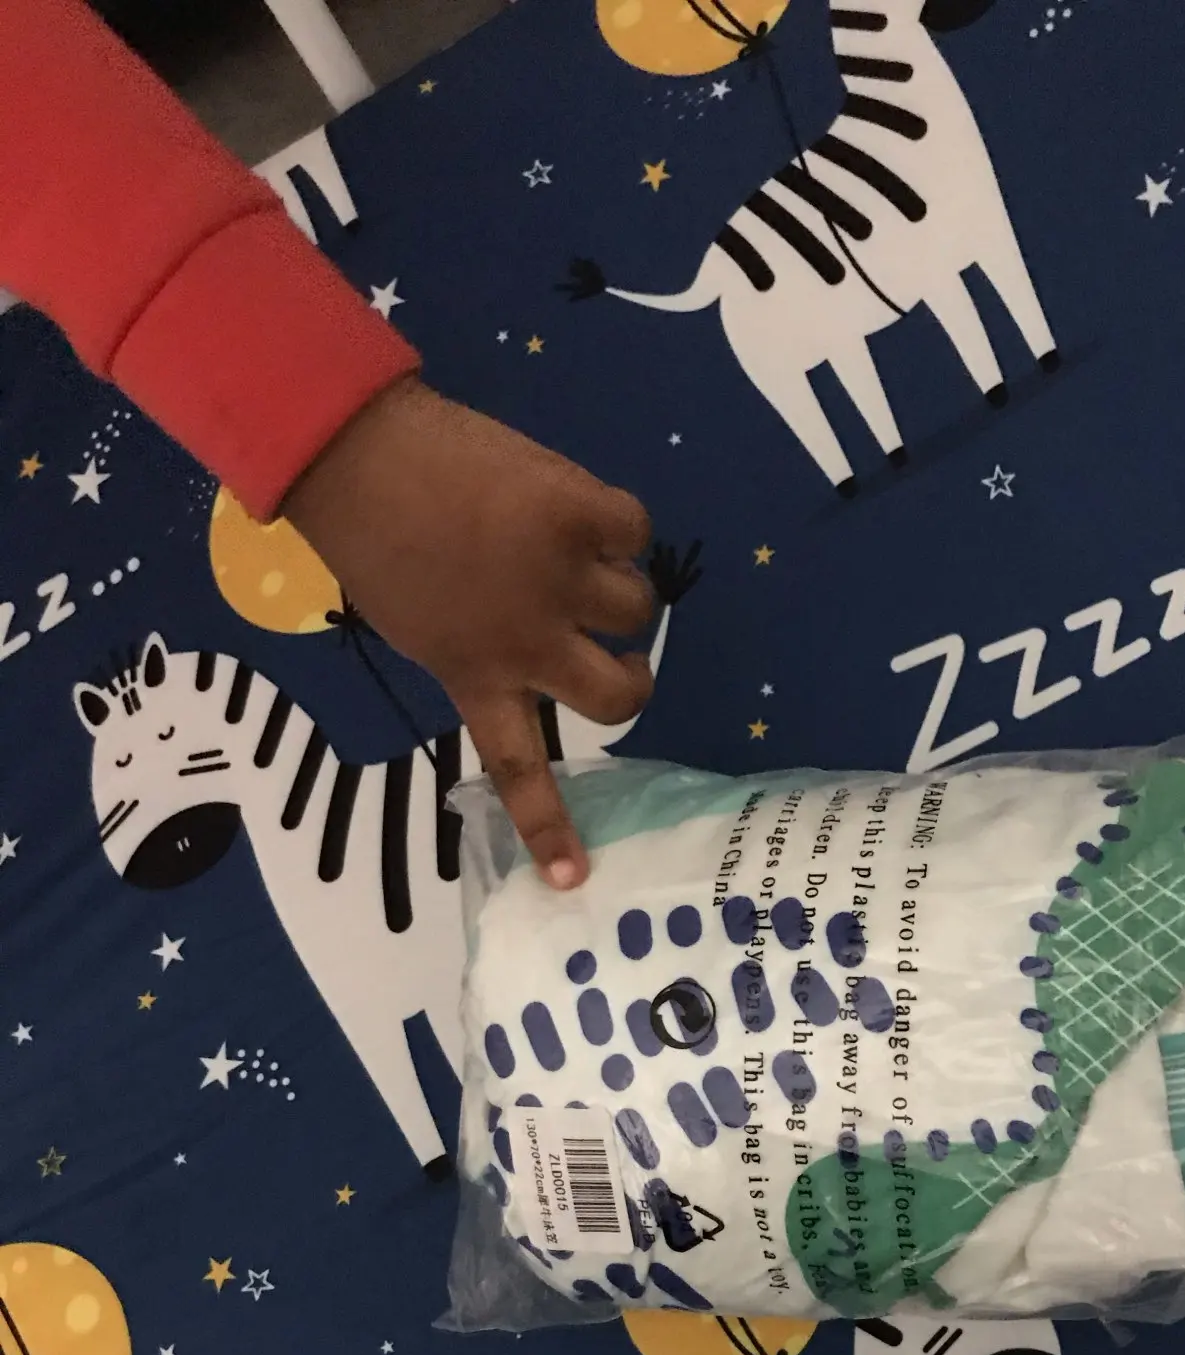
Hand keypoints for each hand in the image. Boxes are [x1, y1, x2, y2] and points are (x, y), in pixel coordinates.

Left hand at [283, 376, 654, 887]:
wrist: (355, 454)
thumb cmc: (372, 536)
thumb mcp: (416, 625)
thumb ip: (480, 649)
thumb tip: (547, 640)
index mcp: (474, 676)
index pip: (520, 769)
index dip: (550, 827)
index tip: (572, 879)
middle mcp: (526, 643)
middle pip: (618, 694)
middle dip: (634, 678)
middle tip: (624, 660)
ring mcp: (558, 580)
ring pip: (637, 606)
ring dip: (619, 583)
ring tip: (577, 554)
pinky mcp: (579, 515)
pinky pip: (635, 530)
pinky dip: (617, 521)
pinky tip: (577, 507)